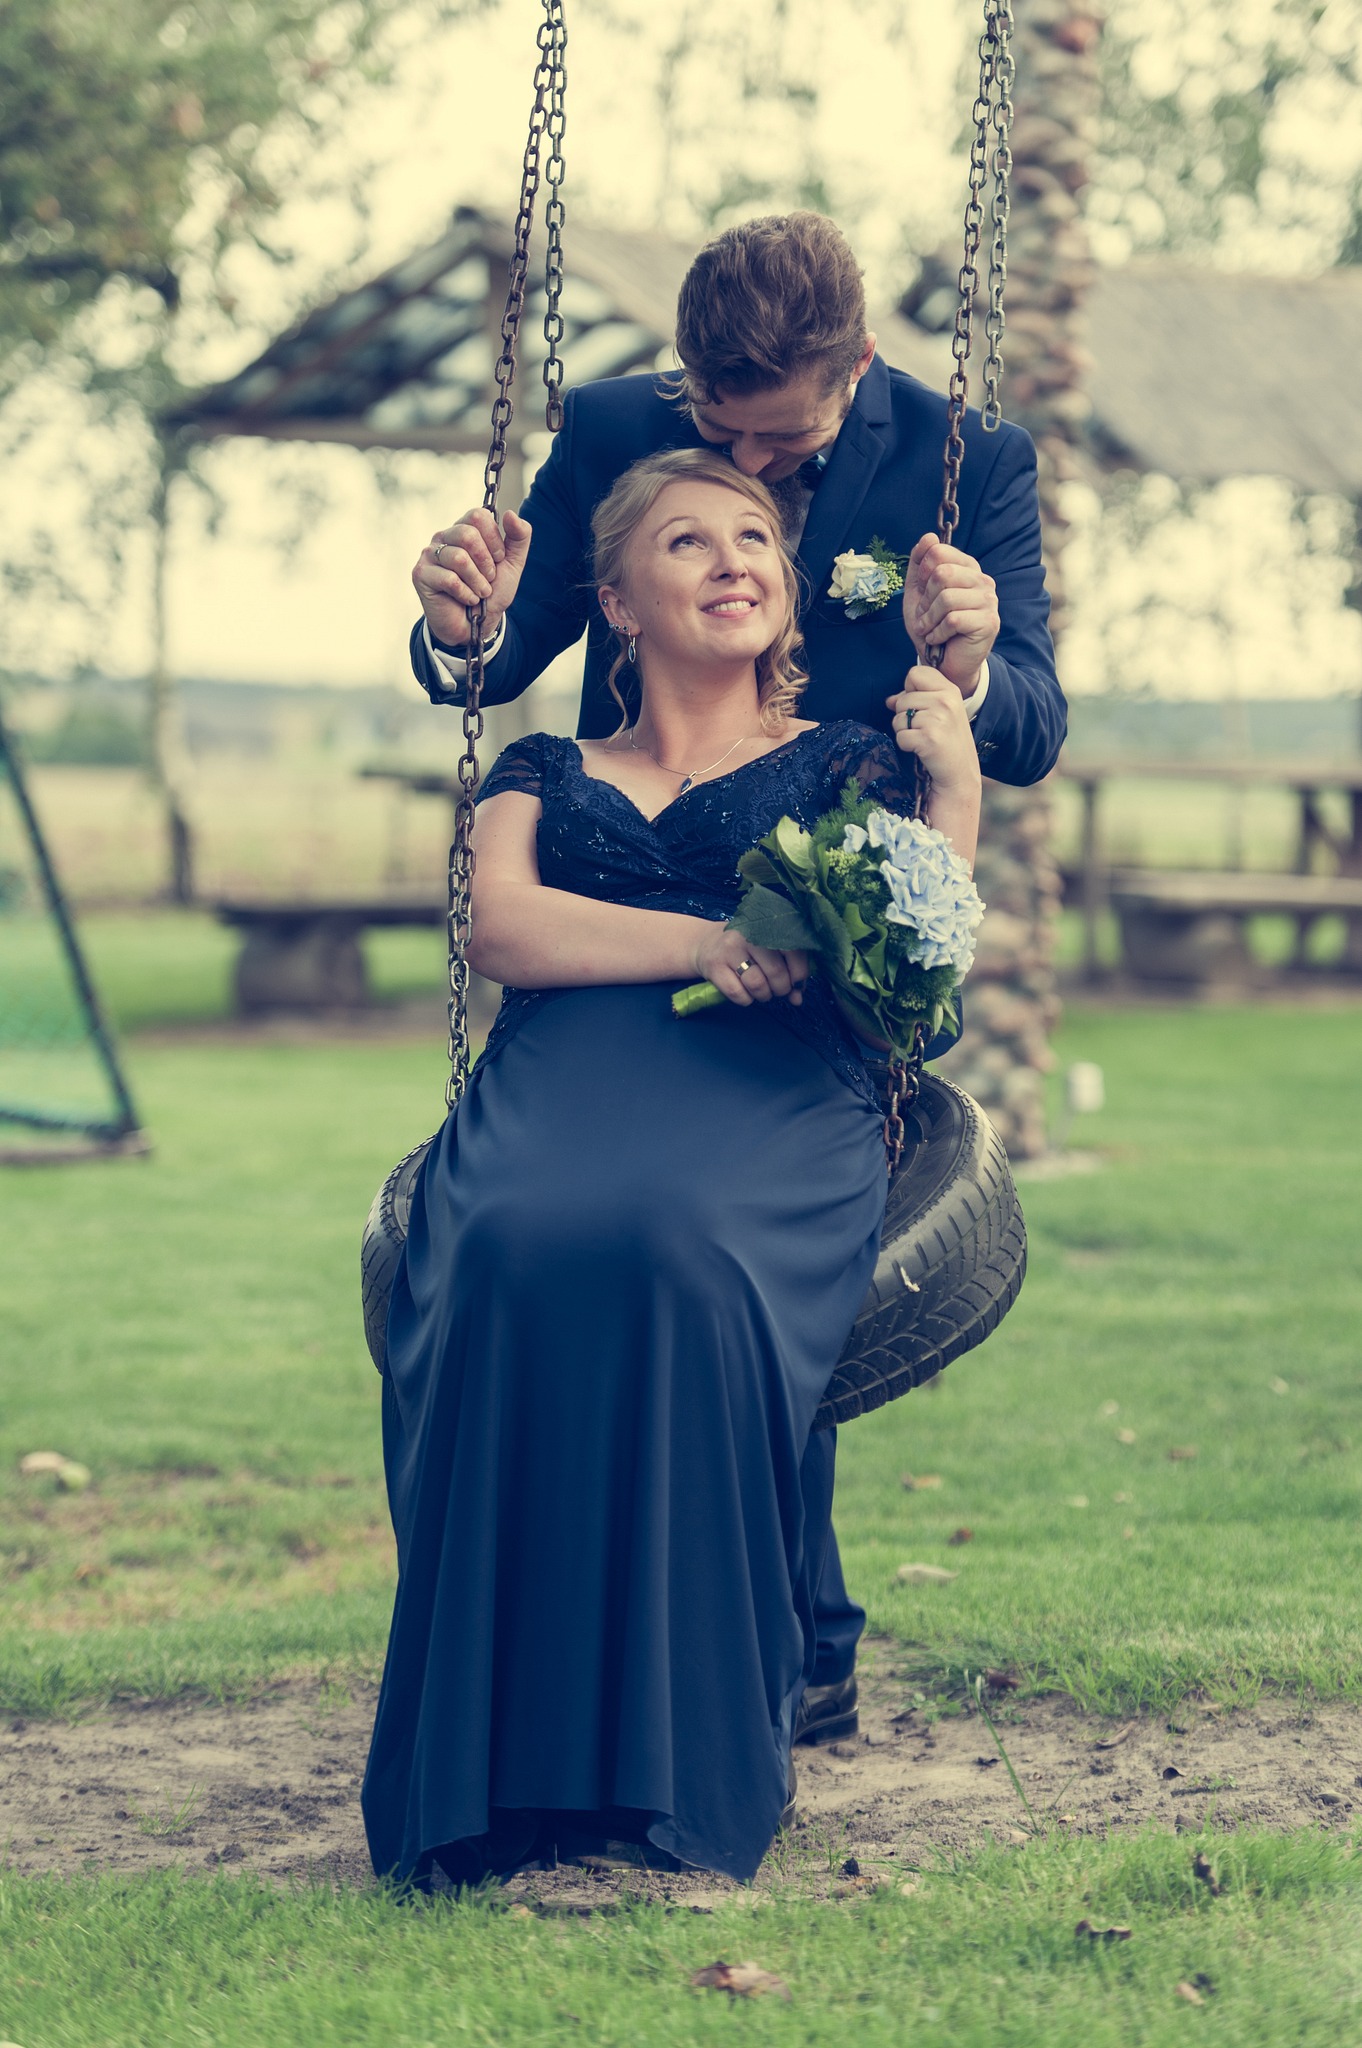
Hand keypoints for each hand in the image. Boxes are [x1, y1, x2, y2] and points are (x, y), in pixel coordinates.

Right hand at [412, 508, 531, 647]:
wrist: (476, 625)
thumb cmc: (491, 592)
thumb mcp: (513, 564)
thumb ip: (519, 537)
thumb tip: (510, 513)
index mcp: (464, 528)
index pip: (478, 516)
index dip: (494, 540)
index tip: (498, 560)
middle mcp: (444, 537)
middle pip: (468, 535)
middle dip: (486, 563)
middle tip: (487, 579)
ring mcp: (429, 554)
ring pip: (459, 558)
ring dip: (478, 582)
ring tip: (479, 592)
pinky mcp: (420, 574)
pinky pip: (449, 579)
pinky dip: (466, 594)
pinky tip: (467, 599)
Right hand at [693, 926, 807, 1008]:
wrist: (707, 944)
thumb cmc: (747, 951)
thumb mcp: (770, 953)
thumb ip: (789, 972)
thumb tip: (798, 998)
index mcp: (767, 926)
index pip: (793, 951)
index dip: (800, 973)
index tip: (797, 983)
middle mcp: (748, 934)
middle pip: (776, 971)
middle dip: (782, 988)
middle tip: (778, 989)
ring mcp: (729, 949)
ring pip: (757, 985)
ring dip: (764, 996)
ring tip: (763, 992)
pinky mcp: (714, 966)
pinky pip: (738, 994)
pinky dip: (746, 1000)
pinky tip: (746, 993)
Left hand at [886, 664, 981, 797]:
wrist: (960, 775)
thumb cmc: (948, 743)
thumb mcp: (940, 714)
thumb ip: (915, 700)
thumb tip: (889, 700)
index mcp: (950, 690)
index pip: (915, 672)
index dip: (910, 689)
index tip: (920, 706)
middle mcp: (946, 701)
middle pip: (902, 698)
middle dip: (905, 715)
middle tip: (924, 729)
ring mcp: (938, 719)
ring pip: (898, 718)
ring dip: (905, 731)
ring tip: (924, 739)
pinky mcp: (929, 738)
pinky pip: (900, 736)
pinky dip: (906, 746)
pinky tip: (922, 750)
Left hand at [901, 534, 998, 695]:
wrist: (944, 664)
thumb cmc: (932, 627)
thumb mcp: (918, 594)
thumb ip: (919, 564)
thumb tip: (929, 537)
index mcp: (966, 568)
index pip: (938, 552)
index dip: (922, 574)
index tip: (922, 593)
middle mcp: (982, 580)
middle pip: (941, 574)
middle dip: (925, 600)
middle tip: (925, 616)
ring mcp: (988, 600)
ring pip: (946, 597)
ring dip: (929, 619)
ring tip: (930, 629)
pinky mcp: (989, 621)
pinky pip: (953, 619)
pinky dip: (937, 632)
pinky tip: (938, 639)